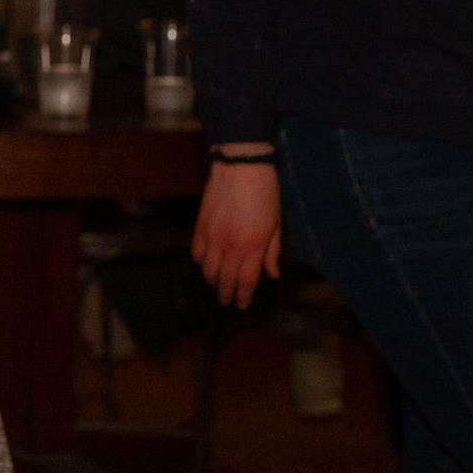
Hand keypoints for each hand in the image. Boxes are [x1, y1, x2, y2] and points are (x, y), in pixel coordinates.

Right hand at [192, 159, 281, 306]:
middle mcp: (231, 246)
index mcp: (253, 247)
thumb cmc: (265, 194)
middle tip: (226, 301)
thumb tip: (272, 274)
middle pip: (225, 279)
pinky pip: (197, 252)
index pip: (245, 281)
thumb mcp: (276, 224)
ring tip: (217, 283)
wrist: (242, 168)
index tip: (241, 305)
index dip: (243, 296)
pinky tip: (206, 262)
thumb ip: (272, 252)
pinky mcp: (201, 226)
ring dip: (213, 280)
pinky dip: (201, 261)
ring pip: (208, 269)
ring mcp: (213, 236)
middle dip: (226, 294)